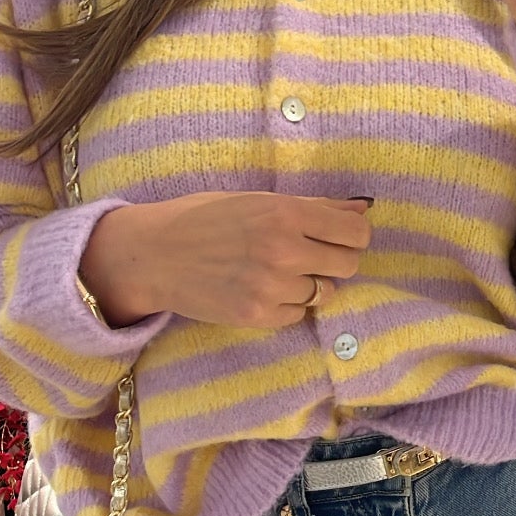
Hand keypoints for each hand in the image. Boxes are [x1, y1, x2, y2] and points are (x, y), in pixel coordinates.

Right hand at [80, 193, 372, 328]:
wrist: (153, 256)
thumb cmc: (202, 219)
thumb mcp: (257, 200)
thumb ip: (314, 206)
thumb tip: (363, 208)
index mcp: (285, 213)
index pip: (355, 233)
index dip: (352, 235)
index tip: (338, 237)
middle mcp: (284, 250)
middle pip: (348, 264)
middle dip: (335, 260)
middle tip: (310, 255)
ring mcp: (272, 286)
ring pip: (325, 292)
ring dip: (310, 283)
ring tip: (277, 271)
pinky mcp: (259, 315)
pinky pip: (299, 314)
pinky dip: (288, 304)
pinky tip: (262, 289)